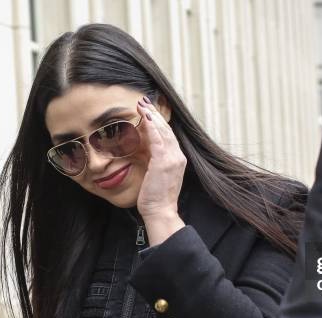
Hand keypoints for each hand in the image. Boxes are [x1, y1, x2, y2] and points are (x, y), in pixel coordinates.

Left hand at [136, 95, 186, 244]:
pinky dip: (152, 127)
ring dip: (152, 116)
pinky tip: (146, 117)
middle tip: (144, 101)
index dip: (159, 122)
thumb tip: (142, 150)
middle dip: (155, 114)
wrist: (160, 211)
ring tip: (142, 104)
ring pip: (163, 131)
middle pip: (167, 130)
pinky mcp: (164, 162)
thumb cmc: (155, 197)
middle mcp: (179, 157)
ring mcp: (173, 159)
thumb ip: (153, 161)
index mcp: (178, 159)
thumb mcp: (155, 175)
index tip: (149, 111)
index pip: (168, 136)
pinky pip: (158, 139)